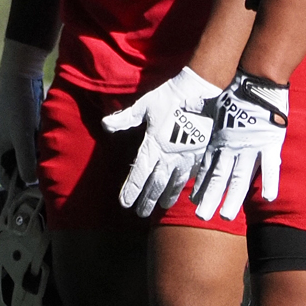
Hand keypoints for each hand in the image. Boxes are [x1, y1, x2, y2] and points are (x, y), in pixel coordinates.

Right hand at [0, 40, 48, 184]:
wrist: (19, 72)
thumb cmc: (20, 105)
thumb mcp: (24, 136)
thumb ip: (26, 160)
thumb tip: (30, 182)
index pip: (5, 176)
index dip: (19, 185)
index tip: (37, 192)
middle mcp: (2, 139)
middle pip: (15, 163)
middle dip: (29, 170)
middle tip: (48, 175)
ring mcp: (10, 128)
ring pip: (23, 150)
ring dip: (35, 155)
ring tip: (51, 158)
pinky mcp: (21, 118)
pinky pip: (29, 136)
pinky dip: (38, 141)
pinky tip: (49, 138)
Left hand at [101, 67, 220, 216]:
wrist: (200, 92)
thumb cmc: (169, 97)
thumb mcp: (144, 106)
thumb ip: (125, 118)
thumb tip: (106, 124)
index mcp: (153, 146)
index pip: (139, 175)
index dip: (131, 190)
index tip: (125, 203)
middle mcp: (169, 156)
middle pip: (156, 184)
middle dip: (147, 199)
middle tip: (140, 213)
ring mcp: (186, 157)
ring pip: (174, 183)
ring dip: (166, 197)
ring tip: (161, 207)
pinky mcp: (200, 154)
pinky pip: (191, 175)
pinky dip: (184, 185)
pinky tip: (183, 191)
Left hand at [193, 72, 289, 220]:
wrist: (256, 78)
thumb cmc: (234, 91)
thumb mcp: (213, 106)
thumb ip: (202, 115)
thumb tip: (186, 116)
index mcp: (219, 139)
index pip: (208, 167)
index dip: (200, 185)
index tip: (193, 200)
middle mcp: (232, 146)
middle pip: (219, 177)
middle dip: (211, 198)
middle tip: (202, 216)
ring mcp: (251, 146)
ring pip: (240, 178)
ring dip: (232, 198)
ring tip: (224, 216)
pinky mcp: (270, 141)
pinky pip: (270, 166)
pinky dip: (270, 182)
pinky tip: (267, 199)